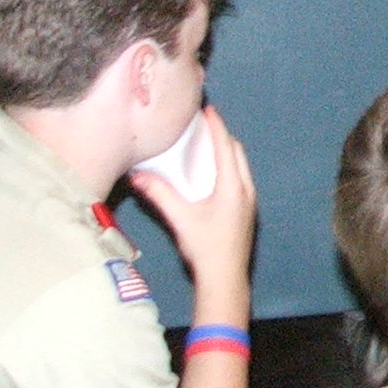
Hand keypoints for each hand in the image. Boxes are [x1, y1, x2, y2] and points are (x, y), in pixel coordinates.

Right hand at [130, 106, 257, 289]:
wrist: (225, 277)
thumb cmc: (204, 247)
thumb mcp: (180, 218)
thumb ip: (159, 195)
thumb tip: (137, 176)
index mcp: (233, 185)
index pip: (225, 146)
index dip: (217, 126)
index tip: (207, 110)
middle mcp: (246, 188)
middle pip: (237, 152)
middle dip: (222, 136)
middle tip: (204, 126)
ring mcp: (250, 200)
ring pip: (241, 166)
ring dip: (227, 152)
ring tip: (208, 145)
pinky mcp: (248, 211)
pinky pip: (241, 178)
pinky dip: (230, 167)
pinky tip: (214, 175)